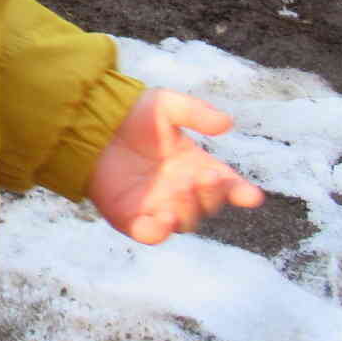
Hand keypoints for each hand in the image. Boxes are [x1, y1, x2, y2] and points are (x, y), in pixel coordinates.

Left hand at [89, 89, 261, 244]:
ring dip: (188, 209)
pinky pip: (150, 234)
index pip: (227, 185)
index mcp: (196, 166)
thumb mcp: (167, 105)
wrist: (90, 122)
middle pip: (208, 205)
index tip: (251, 196)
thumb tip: (228, 123)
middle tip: (204, 176)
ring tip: (180, 188)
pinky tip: (162, 219)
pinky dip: (159, 232)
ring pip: (185, 222)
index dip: (241, 192)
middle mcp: (181, 189)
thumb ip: (196, 112)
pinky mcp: (130, 217)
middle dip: (212, 194)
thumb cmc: (132, 114)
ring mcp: (157, 206)